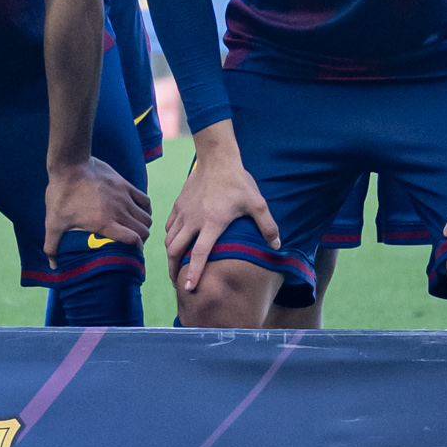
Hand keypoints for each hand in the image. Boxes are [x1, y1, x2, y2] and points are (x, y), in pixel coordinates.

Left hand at [44, 156, 149, 256]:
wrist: (70, 165)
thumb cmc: (61, 195)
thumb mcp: (53, 222)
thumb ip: (52, 246)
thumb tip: (53, 266)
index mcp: (104, 223)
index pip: (133, 240)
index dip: (136, 248)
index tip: (132, 252)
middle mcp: (119, 212)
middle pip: (144, 230)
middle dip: (141, 239)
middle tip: (133, 241)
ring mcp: (124, 197)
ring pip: (146, 217)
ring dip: (144, 225)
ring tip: (136, 228)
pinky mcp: (125, 185)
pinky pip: (145, 200)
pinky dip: (146, 209)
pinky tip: (139, 211)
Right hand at [163, 125, 275, 296]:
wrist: (217, 158)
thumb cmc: (237, 181)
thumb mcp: (257, 203)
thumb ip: (267, 226)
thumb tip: (277, 246)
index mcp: (212, 223)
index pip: (199, 253)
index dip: (194, 272)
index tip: (189, 288)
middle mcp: (194, 220)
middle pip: (176, 250)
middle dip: (174, 269)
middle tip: (177, 283)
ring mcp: (183, 212)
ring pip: (169, 239)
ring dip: (170, 255)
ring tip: (174, 266)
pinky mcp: (178, 204)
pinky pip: (169, 226)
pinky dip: (169, 238)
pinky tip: (174, 243)